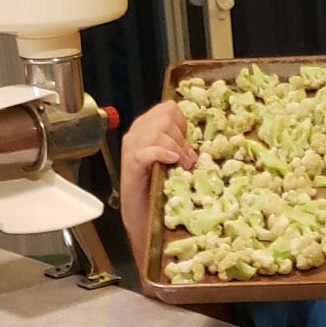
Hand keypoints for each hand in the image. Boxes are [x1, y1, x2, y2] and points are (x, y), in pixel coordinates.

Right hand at [119, 100, 194, 262]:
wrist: (142, 218)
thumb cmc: (158, 190)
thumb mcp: (172, 164)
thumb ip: (180, 149)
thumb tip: (194, 148)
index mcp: (146, 128)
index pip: (169, 108)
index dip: (182, 124)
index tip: (186, 144)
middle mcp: (136, 133)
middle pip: (165, 116)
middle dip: (180, 137)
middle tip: (187, 159)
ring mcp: (132, 148)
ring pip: (157, 130)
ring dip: (175, 147)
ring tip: (181, 165)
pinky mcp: (131, 164)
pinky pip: (147, 150)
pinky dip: (162, 153)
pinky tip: (172, 162)